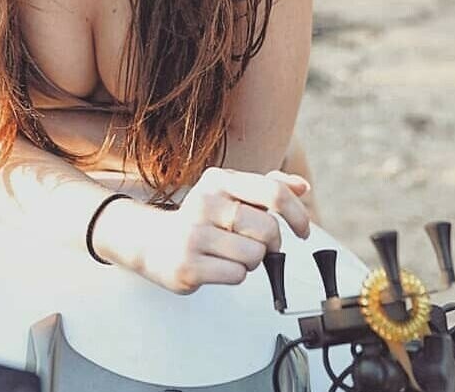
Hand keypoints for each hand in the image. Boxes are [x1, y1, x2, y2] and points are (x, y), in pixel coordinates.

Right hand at [118, 166, 312, 295]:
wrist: (152, 241)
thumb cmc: (200, 218)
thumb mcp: (230, 192)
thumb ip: (267, 187)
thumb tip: (302, 187)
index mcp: (219, 180)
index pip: (273, 192)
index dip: (297, 213)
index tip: (303, 230)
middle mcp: (205, 202)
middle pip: (268, 228)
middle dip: (271, 243)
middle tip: (256, 244)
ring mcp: (194, 234)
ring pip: (255, 255)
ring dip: (252, 261)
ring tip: (231, 253)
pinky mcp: (188, 265)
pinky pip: (237, 274)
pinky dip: (235, 274)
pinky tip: (218, 265)